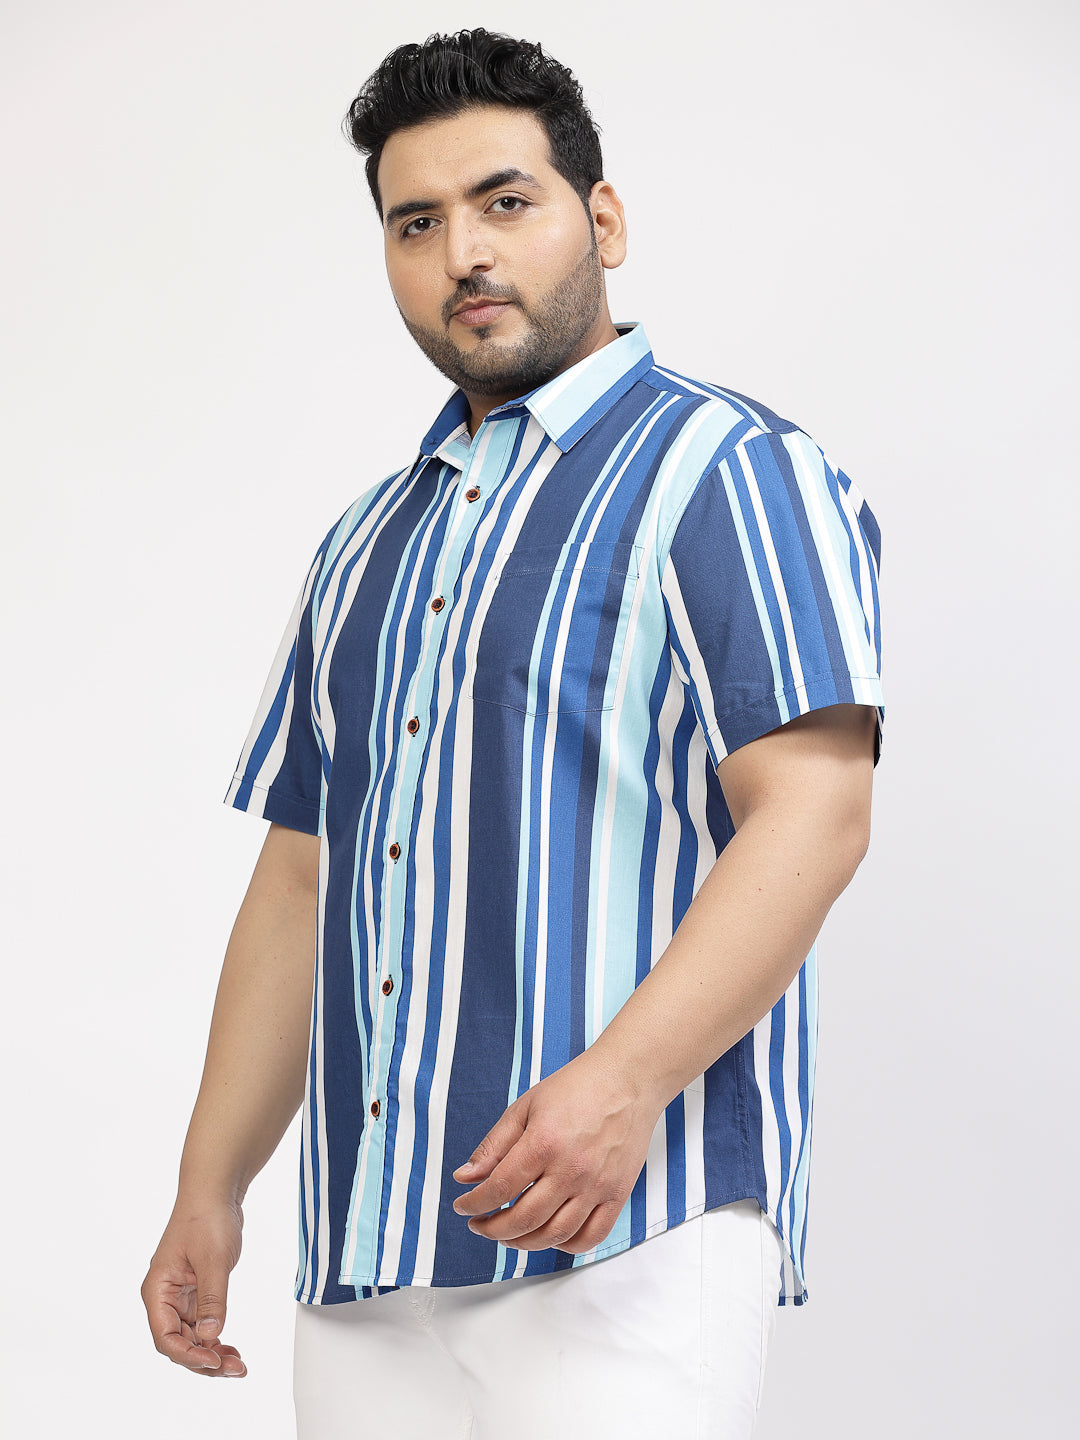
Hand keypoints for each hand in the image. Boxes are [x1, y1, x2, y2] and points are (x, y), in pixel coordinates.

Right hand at [141, 1199, 246, 1376]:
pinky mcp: (197, 1292)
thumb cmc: (207, 1218)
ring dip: (212, 1353)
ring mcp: (181, 1296)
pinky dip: (216, 1337)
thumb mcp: (213, 1259)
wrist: (215, 1192)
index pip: (165, 1336)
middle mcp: (165, 1297)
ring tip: (238, 1365)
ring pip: (192, 1337)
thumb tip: (210, 1336)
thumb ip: (212, 1299)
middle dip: (204, 1360)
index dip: (188, 1354)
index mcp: (157, 1290)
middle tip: (235, 1370)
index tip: (214, 1361)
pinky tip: (233, 1348)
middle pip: (178, 1343)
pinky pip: (202, 1324)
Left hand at [451, 1048, 663, 1253]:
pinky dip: (566, 1246)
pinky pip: (591, 1237)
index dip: (474, 1204)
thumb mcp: (525, 1106)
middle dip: (493, 1230)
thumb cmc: (576, 1087)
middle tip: (480, 1225)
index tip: (463, 1207)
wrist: (628, 1078)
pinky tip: (549, 1235)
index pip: (499, 1189)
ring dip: (523, 1242)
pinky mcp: (618, 1193)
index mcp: (543, 1142)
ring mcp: (597, 1185)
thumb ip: (493, 1145)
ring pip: (554, 1236)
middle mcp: (571, 1169)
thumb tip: (463, 1178)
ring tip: (509, 1233)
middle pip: (524, 1220)